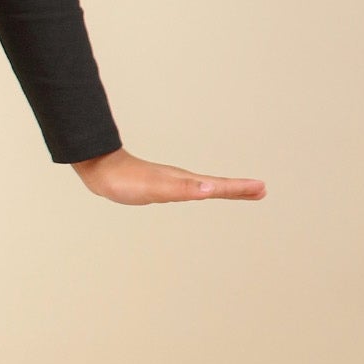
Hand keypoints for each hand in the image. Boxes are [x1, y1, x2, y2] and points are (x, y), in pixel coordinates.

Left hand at [71, 147, 265, 204]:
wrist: (101, 170)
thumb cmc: (126, 181)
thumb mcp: (156, 188)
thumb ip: (182, 188)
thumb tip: (210, 188)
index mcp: (185, 181)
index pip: (218, 186)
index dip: (240, 189)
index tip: (262, 189)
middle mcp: (182, 179)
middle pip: (217, 185)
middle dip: (239, 189)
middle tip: (261, 191)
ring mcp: (172, 181)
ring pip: (205, 186)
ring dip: (225, 189)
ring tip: (239, 192)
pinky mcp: (161, 185)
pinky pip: (190, 188)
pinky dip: (203, 191)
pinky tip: (199, 193)